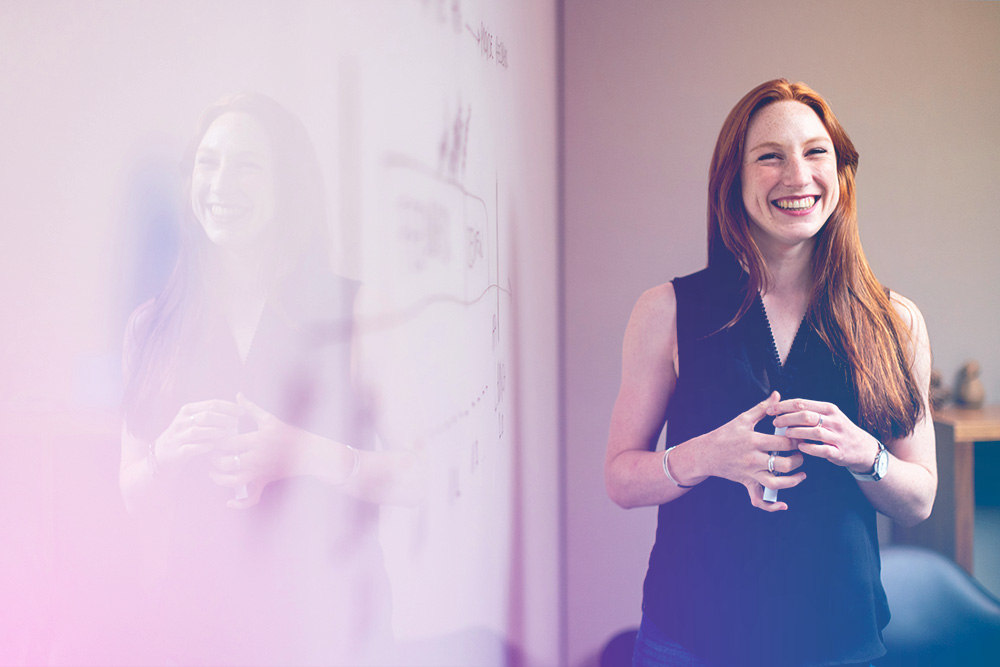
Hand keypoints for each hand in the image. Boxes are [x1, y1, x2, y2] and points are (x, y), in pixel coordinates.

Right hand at [153, 399, 242, 472]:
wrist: (164, 452)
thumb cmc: (187, 434)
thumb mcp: (196, 419)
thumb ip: (213, 412)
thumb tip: (240, 406)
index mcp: (188, 410)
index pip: (212, 404)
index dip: (229, 407)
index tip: (243, 412)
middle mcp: (182, 421)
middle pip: (206, 416)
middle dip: (224, 418)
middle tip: (236, 423)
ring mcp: (178, 436)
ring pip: (197, 431)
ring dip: (214, 432)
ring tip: (227, 434)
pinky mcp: (177, 451)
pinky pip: (190, 448)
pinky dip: (203, 447)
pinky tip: (213, 446)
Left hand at [209, 393, 301, 508]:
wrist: (307, 452)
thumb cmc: (288, 433)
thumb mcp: (269, 419)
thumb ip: (251, 408)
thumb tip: (238, 395)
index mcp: (256, 440)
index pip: (227, 442)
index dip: (215, 441)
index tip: (210, 437)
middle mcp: (256, 458)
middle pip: (226, 463)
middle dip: (213, 459)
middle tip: (209, 453)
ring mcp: (260, 472)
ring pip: (233, 481)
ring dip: (219, 479)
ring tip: (213, 472)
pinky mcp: (264, 481)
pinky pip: (251, 498)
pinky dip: (239, 504)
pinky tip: (229, 502)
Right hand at [702, 391, 805, 510]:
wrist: (705, 454)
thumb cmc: (725, 434)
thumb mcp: (743, 419)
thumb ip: (763, 408)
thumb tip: (778, 395)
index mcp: (753, 441)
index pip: (784, 443)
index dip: (797, 440)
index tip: (801, 436)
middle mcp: (753, 459)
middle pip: (784, 464)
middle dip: (798, 459)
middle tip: (801, 453)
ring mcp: (750, 474)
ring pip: (776, 483)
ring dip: (793, 481)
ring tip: (801, 474)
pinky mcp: (747, 483)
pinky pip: (759, 500)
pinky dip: (771, 506)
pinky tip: (783, 505)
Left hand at [767, 398, 880, 473]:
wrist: (862, 448)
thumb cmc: (838, 430)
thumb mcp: (828, 416)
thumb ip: (809, 411)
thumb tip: (782, 408)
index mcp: (828, 409)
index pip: (802, 403)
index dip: (783, 406)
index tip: (770, 409)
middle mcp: (834, 421)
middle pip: (806, 416)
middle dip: (787, 418)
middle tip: (775, 422)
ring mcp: (837, 437)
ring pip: (814, 432)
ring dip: (796, 432)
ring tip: (785, 434)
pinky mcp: (839, 452)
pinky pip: (822, 450)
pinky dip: (809, 448)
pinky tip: (800, 447)